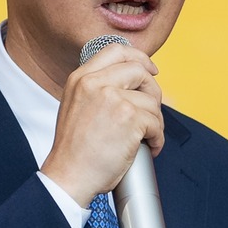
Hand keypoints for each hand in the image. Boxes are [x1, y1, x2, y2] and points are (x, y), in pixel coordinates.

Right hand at [40, 45, 164, 205]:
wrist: (69, 176)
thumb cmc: (74, 151)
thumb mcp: (76, 106)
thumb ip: (96, 88)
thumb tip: (132, 82)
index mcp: (80, 78)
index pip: (116, 50)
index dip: (138, 58)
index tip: (150, 71)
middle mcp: (95, 83)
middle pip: (139, 71)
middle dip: (152, 92)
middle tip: (150, 112)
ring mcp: (113, 99)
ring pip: (152, 100)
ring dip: (155, 122)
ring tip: (145, 138)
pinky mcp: (130, 118)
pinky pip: (156, 122)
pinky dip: (157, 139)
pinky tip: (148, 148)